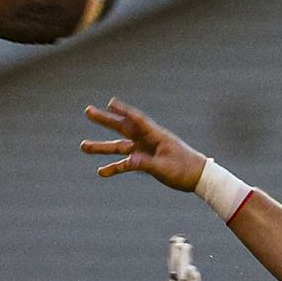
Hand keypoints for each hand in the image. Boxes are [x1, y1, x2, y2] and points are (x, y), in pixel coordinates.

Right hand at [82, 98, 207, 190]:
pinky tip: (101, 172)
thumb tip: (127, 162)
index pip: (137, 119)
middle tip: (87, 111)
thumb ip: (144, 164)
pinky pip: (126, 163)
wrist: (198, 178)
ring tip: (83, 146)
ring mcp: (145, 150)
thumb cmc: (185, 169)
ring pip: (120, 147)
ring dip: (102, 147)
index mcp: (156, 135)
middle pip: (122, 128)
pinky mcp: (145, 162)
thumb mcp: (164, 168)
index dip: (123, 110)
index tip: (110, 102)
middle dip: (105, 120)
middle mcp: (147, 140)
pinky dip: (115, 167)